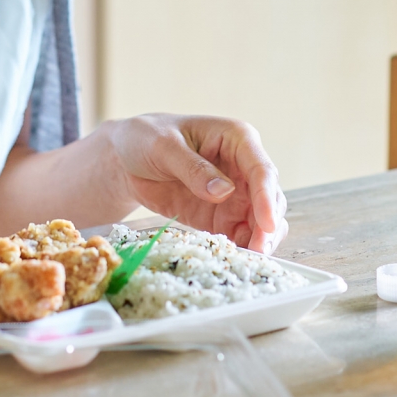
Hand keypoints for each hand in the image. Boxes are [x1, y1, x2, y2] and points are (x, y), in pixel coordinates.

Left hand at [101, 114, 285, 252]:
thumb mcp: (163, 146)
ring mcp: (235, 192)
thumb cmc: (146, 138)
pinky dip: (243, 246)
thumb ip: (192, 167)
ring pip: (261, 219)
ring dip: (261, 239)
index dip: (266, 197)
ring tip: (250, 258)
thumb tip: (224, 191)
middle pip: (269, 198)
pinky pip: (241, 232)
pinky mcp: (222, 215)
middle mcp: (242, 165)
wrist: (126, 158)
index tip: (267, 224)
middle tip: (258, 250)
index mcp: (236, 138)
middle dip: (268, 225)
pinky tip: (234, 258)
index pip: (261, 169)